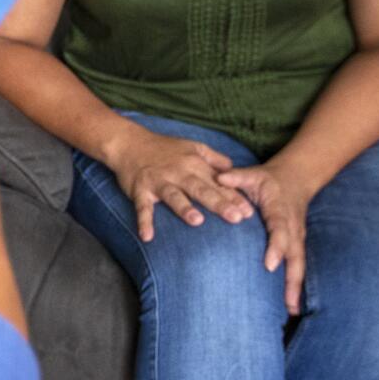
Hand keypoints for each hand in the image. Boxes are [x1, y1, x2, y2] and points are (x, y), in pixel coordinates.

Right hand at [104, 127, 254, 241]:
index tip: (249, 212)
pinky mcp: (140, 190)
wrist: (129, 143)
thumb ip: (213, 158)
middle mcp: (178, 173)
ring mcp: (159, 182)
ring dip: (184, 208)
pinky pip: (142, 207)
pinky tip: (148, 236)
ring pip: (174, 196)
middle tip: (236, 218)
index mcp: (193, 165)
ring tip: (197, 221)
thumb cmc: (163, 148)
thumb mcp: (192, 147)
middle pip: (201, 190)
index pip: (217, 183)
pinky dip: (144, 221)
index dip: (234, 197)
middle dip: (219, 203)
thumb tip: (232, 168)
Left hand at [215, 160, 314, 314]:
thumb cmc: (268, 179)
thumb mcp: (252, 174)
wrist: (296, 178)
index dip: (276, 247)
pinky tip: (290, 307)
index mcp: (280, 210)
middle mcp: (292, 227)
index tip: (270, 264)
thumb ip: (236, 177)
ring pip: (299, 264)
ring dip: (295, 287)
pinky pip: (298, 266)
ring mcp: (297, 237)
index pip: (280, 230)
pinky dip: (295, 286)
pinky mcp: (297, 245)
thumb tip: (220, 177)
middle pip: (295, 255)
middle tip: (286, 300)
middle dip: (291, 278)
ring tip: (291, 311)